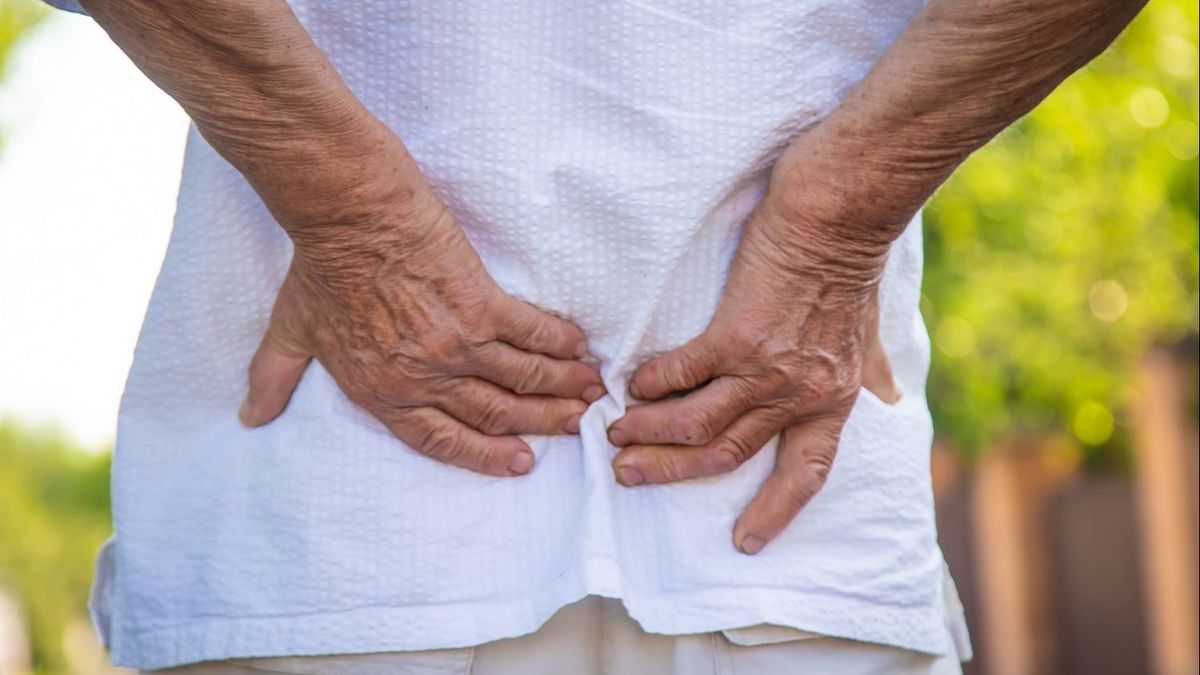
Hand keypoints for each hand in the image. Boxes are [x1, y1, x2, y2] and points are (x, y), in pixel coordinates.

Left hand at [238, 170, 604, 476]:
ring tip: (588, 393)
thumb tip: (250, 417)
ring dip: (560, 388)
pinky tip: (579, 349)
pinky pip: (531, 332)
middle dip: (539, 424)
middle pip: (493, 413)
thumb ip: (274, 378)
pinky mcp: (481, 303)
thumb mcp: (292, 330)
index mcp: (383, 391)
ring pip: (520, 378)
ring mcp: (457, 343)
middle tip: (572, 427)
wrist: (346, 213)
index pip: (442, 439)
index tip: (519, 462)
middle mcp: (425, 377)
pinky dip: (558, 343)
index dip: (484, 455)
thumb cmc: (319, 267)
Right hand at [606, 137, 900, 553]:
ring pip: (697, 423)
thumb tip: (890, 391)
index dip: (775, 510)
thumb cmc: (849, 267)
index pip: (806, 473)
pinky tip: (632, 385)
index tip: (746, 542)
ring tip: (616, 434)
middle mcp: (797, 395)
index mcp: (830, 402)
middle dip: (673, 470)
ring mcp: (765, 369)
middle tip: (630, 476)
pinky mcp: (735, 335)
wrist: (835, 218)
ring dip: (651, 433)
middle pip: (727, 453)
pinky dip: (654, 384)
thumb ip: (871, 371)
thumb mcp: (867, 334)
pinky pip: (682, 373)